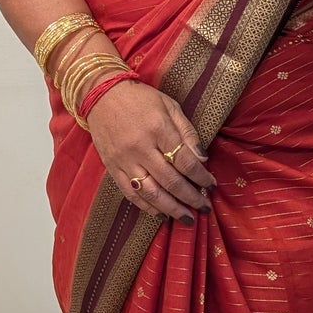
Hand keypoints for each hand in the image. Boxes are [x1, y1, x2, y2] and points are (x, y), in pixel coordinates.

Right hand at [86, 80, 215, 222]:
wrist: (100, 94)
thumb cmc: (140, 98)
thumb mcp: (169, 106)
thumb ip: (187, 132)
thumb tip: (202, 159)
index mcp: (158, 129)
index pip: (185, 161)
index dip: (201, 177)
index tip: (211, 185)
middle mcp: (141, 148)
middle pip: (171, 181)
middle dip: (191, 198)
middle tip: (204, 207)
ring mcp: (124, 160)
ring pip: (151, 193)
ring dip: (171, 209)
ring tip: (186, 218)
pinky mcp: (112, 167)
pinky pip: (131, 193)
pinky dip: (147, 207)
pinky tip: (161, 213)